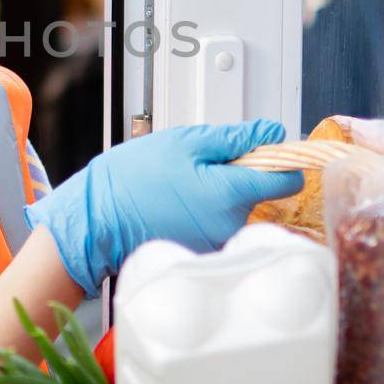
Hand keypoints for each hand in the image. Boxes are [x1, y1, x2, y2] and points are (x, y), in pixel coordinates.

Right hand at [25, 121, 303, 298]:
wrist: (97, 219)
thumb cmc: (131, 179)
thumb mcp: (183, 142)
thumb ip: (234, 138)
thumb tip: (271, 132)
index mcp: (230, 193)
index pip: (287, 180)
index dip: (283, 160)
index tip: (270, 150)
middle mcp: (230, 224)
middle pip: (260, 192)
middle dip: (241, 173)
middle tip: (203, 163)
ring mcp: (216, 242)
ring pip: (237, 208)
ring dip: (221, 192)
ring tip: (183, 183)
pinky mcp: (202, 251)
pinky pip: (219, 224)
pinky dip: (206, 210)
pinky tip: (178, 202)